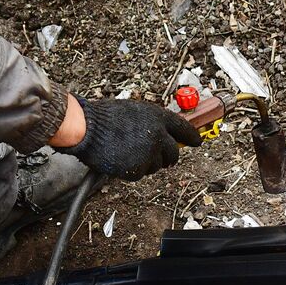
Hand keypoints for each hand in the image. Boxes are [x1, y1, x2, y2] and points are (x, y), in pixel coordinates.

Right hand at [56, 97, 200, 180]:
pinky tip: (120, 159)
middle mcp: (158, 135)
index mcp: (158, 117)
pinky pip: (141, 173)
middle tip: (159, 157)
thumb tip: (163, 132)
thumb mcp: (134, 111)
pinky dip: (132, 170)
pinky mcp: (138, 168)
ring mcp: (149, 153)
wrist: (88, 129)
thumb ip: (151, 121)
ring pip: (157, 165)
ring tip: (127, 152)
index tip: (197, 141)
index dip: (192, 136)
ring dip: (146, 163)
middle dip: (168, 157)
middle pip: (174, 152)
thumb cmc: (104, 117)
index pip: (183, 128)